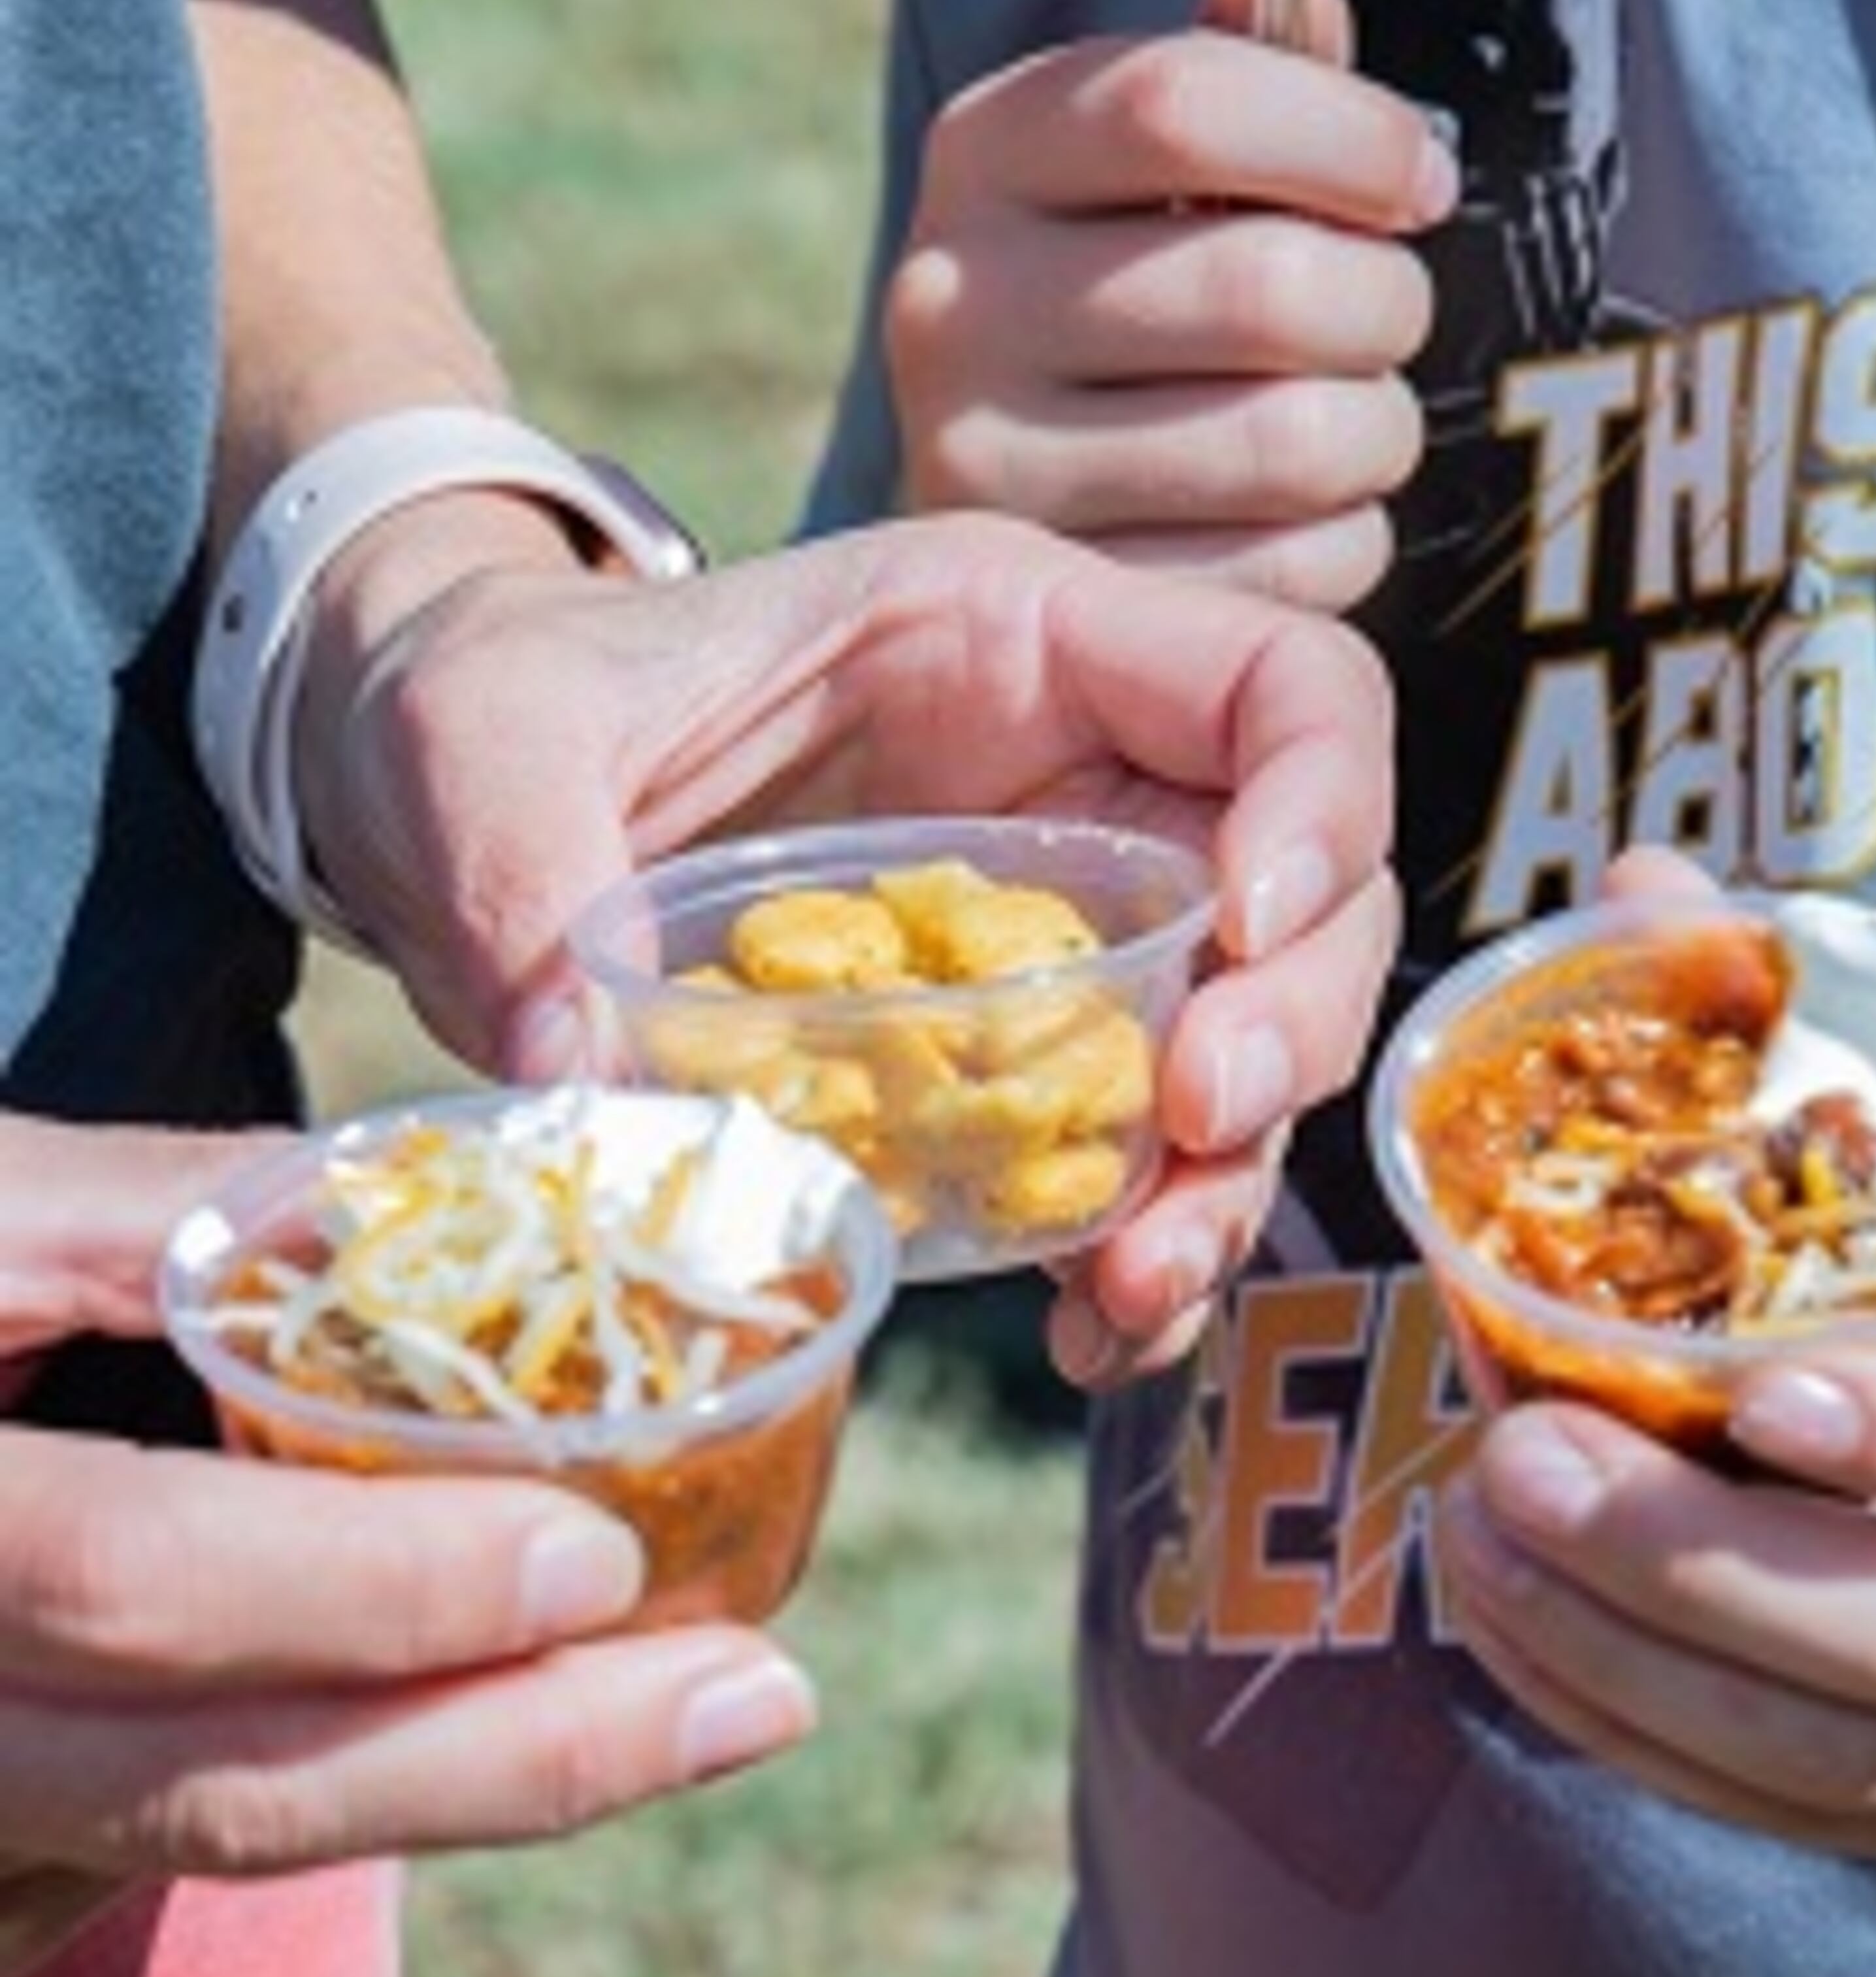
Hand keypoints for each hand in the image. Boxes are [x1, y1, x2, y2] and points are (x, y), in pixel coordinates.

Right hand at [0, 1115, 816, 1976]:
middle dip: (502, 1754)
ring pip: (221, 1830)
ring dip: (484, 1784)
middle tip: (759, 1699)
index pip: (122, 1575)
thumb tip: (409, 1200)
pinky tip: (549, 1724)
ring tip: (712, 1715)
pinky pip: (189, 1835)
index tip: (597, 1557)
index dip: (362, 1583)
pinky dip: (386, 1780)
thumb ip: (142, 1216)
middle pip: (212, 1778)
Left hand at [299, 508, 1398, 1381]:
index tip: (1247, 932)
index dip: (1324, 803)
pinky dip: (1131, 1251)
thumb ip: (527, 880)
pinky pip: (1130, 1154)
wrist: (450, 797)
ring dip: (1219, 1182)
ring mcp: (1067, 930)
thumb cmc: (492, 707)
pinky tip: (1081, 1335)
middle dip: (1288, 1025)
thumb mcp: (483, 745)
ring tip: (1128, 1292)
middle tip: (1195, 1130)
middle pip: (1313, 897)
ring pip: (1243, 1050)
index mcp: (1018, 641)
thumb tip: (590, 1084)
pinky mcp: (1013, 1057)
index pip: (1284, 687)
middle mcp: (1086, 787)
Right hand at [885, 0, 1457, 610]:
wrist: (1011, 515)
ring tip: (1355, 422)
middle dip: (1384, 304)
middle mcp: (954, 306)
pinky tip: (1312, 518)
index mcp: (984, 154)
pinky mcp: (1071, 604)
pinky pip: (1289, 570)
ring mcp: (992, 467)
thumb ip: (1239, 70)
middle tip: (1387, 318)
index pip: (1187, 105)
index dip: (1352, 138)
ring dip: (1379, 433)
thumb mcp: (1153, 169)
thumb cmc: (1122, 303)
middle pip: (1266, 286)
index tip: (1417, 180)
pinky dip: (1345, 543)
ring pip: (1296, 442)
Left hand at [1436, 1031, 1875, 1860]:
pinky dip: (1659, 1744)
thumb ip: (1853, 1018)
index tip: (1748, 1390)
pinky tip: (1527, 1637)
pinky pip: (1828, 1814)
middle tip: (1509, 1462)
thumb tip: (1637, 888)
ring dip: (1640, 1667)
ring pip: (1864, 1757)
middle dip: (1699, 1568)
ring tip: (1478, 1541)